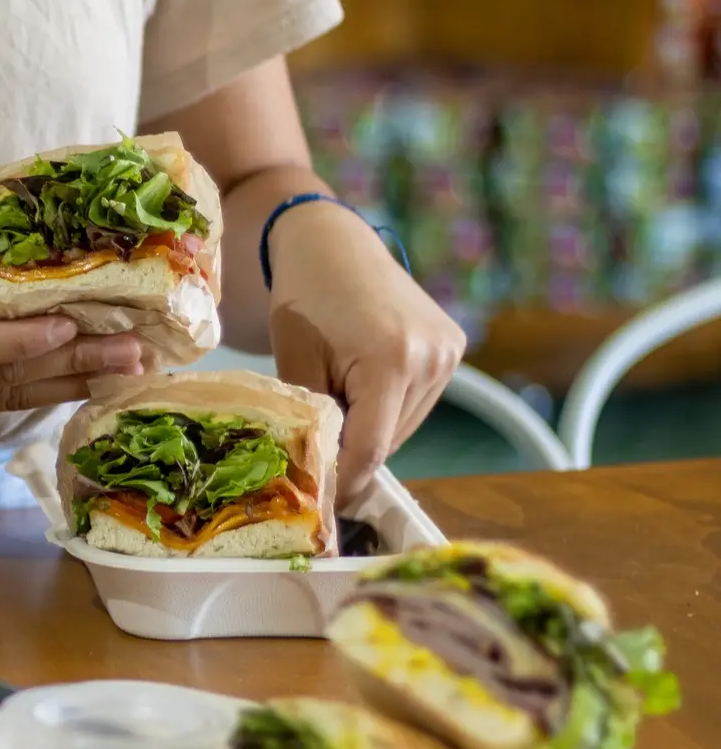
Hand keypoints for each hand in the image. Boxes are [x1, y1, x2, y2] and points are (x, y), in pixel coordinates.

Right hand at [0, 225, 145, 432]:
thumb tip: (26, 213)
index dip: (24, 339)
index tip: (73, 321)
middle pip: (2, 379)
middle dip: (73, 365)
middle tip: (131, 351)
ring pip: (3, 400)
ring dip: (67, 383)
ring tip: (121, 367)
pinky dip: (32, 389)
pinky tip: (75, 377)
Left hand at [266, 204, 465, 501]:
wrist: (333, 244)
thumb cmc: (303, 299)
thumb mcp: (295, 361)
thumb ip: (310, 418)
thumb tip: (316, 473)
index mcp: (390, 361)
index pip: (371, 449)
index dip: (344, 482)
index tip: (321, 503)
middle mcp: (431, 359)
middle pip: (389, 440)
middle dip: (352, 456)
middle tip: (315, 457)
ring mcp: (449, 354)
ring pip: (404, 426)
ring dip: (371, 432)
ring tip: (335, 403)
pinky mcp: (453, 348)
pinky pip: (416, 403)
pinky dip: (387, 410)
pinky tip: (359, 387)